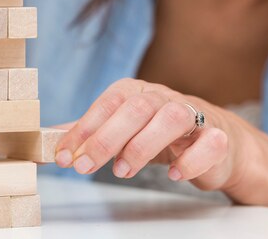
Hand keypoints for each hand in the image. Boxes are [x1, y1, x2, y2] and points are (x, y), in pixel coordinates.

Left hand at [54, 78, 249, 190]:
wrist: (217, 141)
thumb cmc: (164, 134)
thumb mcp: (124, 129)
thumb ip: (91, 132)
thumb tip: (49, 137)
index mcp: (140, 92)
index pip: (109, 102)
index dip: (85, 128)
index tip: (64, 155)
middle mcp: (166, 99)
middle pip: (138, 107)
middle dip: (107, 137)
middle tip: (85, 166)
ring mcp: (195, 116)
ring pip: (173, 117)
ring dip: (144, 144)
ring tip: (123, 170)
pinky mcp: (218, 138)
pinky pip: (209, 142)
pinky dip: (190, 160)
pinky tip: (173, 174)